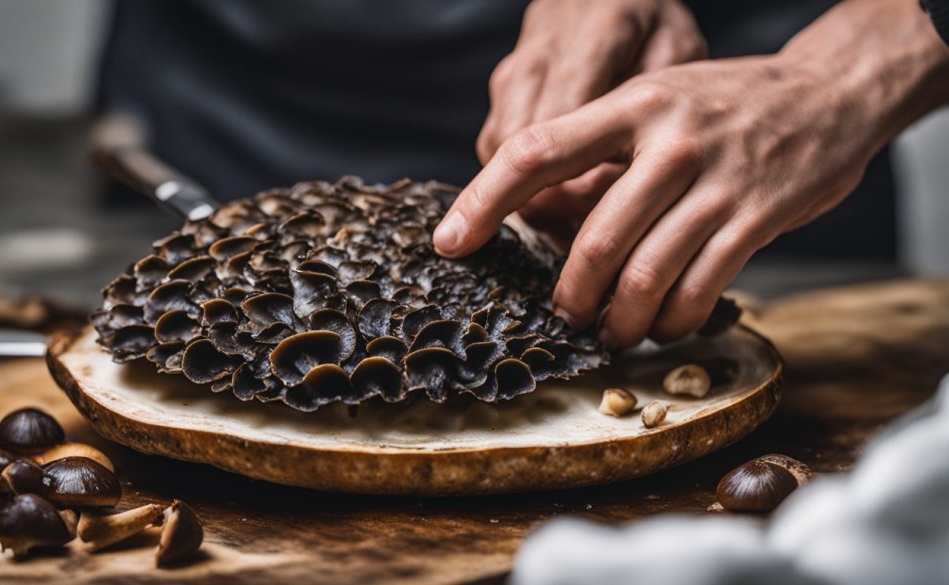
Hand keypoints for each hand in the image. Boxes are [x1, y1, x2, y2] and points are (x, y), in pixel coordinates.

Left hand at [437, 0, 948, 349]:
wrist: (830, 94)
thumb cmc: (726, 107)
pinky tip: (666, 326)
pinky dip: (673, 322)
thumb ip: (604, 153)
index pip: (536, 153)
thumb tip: (543, 215)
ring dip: (619, 320)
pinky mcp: (756, 218)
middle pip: (593, 239)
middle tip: (565, 314)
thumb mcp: (656, 102)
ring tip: (611, 332)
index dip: (483, 203)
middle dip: (570, 294)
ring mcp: (715, 181)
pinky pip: (699, 289)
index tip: (449, 244)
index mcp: (630, 107)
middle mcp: (668, 142)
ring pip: (645, 274)